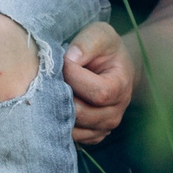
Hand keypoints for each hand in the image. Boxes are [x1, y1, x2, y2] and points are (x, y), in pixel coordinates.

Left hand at [64, 23, 137, 144]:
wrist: (114, 68)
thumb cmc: (106, 50)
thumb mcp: (100, 35)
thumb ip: (87, 42)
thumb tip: (69, 60)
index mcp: (120, 89)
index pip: (97, 92)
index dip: (75, 76)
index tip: (64, 60)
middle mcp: (114, 114)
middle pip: (82, 113)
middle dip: (61, 95)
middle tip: (53, 78)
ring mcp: (103, 129)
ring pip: (73, 129)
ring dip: (57, 110)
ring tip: (54, 90)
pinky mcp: (90, 137)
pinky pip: (70, 137)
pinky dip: (58, 123)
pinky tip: (57, 103)